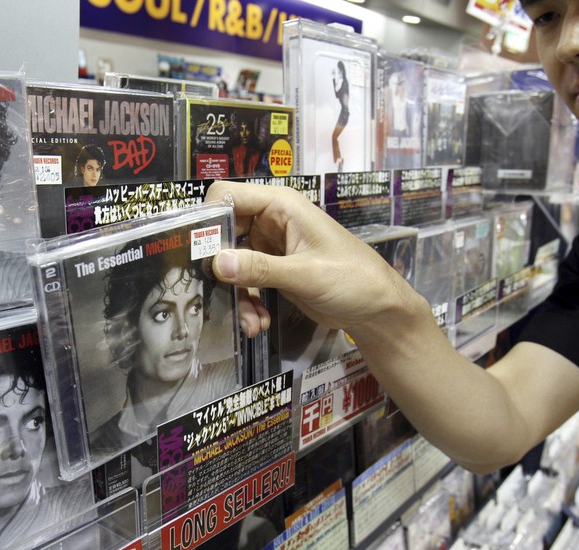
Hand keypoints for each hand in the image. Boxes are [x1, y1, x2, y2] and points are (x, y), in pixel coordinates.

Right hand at [205, 181, 415, 337]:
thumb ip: (260, 269)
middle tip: (214, 292)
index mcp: (280, 206)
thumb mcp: (305, 274)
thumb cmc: (352, 279)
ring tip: (250, 322)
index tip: (200, 253)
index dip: (208, 219)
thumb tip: (216, 263)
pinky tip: (257, 324)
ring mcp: (271, 246)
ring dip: (236, 294)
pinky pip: (246, 282)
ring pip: (232, 263)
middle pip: (224, 232)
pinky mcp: (273, 270)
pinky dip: (247, 303)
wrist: (378, 309)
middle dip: (219, 266)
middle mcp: (271, 221)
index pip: (227, 195)